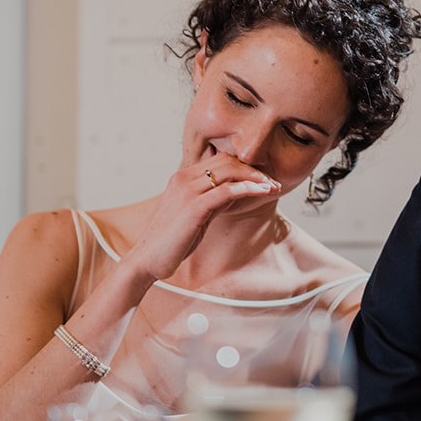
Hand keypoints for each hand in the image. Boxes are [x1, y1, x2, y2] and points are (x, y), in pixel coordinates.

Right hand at [122, 155, 278, 283]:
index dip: (244, 167)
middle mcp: (183, 179)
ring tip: (273, 187)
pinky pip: (226, 191)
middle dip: (253, 170)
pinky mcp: (193, 207)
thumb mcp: (196, 215)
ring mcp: (187, 191)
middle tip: (273, 182)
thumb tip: (235, 192)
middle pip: (226, 162)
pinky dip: (247, 189)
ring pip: (229, 172)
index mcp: (182, 178)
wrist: (147, 260)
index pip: (219, 160)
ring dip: (255, 178)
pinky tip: (262, 192)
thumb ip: (213, 201)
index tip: (262, 179)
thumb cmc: (172, 241)